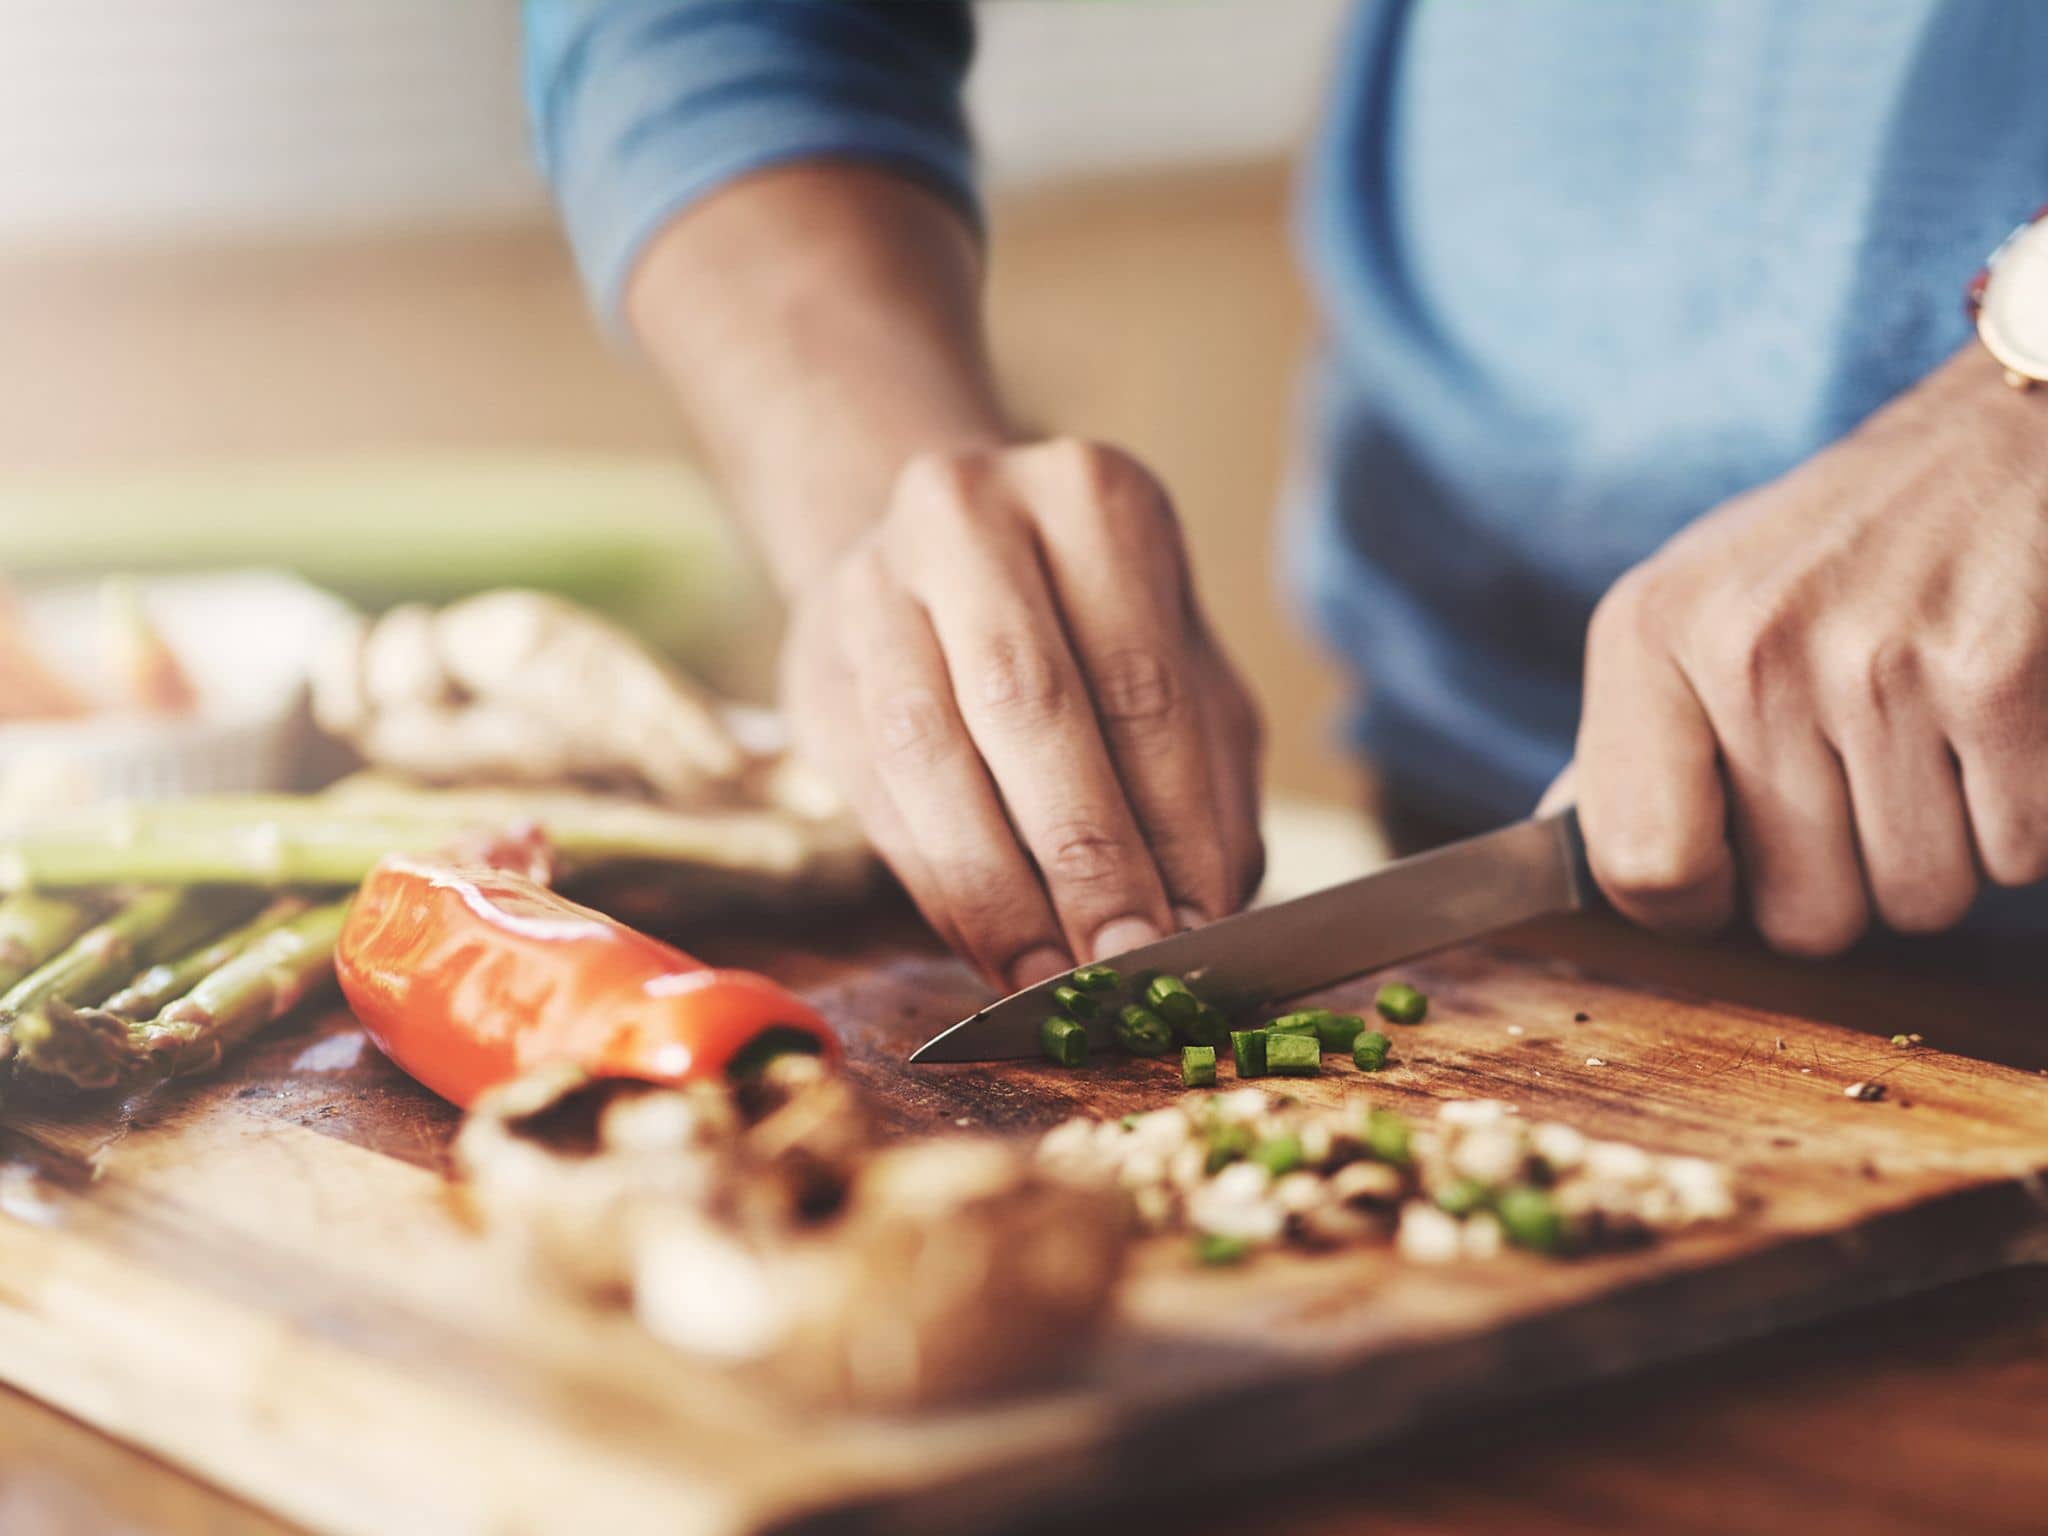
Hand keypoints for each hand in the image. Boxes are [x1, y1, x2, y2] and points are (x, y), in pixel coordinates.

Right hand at [781, 438, 1264, 988]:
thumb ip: (1202, 783)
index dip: (1168, 819)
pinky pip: (875, 793)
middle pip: (1026, 704)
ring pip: (928, 752)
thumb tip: (1198, 917)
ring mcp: (873, 585)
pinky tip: (990, 948)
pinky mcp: (814, 666)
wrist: (936, 560)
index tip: (1194, 930)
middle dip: (1082, 855)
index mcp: (1091, 498)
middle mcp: (969, 518)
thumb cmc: (1091, 630)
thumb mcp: (1181, 671)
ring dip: (995, 887)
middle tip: (1124, 962)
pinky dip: (938, 886)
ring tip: (1052, 977)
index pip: (1141, 681)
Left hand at [1567, 346, 2047, 952]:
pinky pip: (2015, 853)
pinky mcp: (1994, 674)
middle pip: (1803, 918)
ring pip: (1917, 899)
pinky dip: (2020, 817)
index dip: (1696, 906)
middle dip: (1843, 882)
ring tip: (1926, 741)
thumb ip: (1626, 742)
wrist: (1999, 437)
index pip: (1641, 868)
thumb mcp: (1690, 611)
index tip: (1732, 874)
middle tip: (1858, 780)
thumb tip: (1554, 848)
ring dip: (1939, 853)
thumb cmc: (1830, 551)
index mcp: (1646, 632)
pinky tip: (1991, 726)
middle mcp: (1746, 645)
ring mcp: (1873, 661)